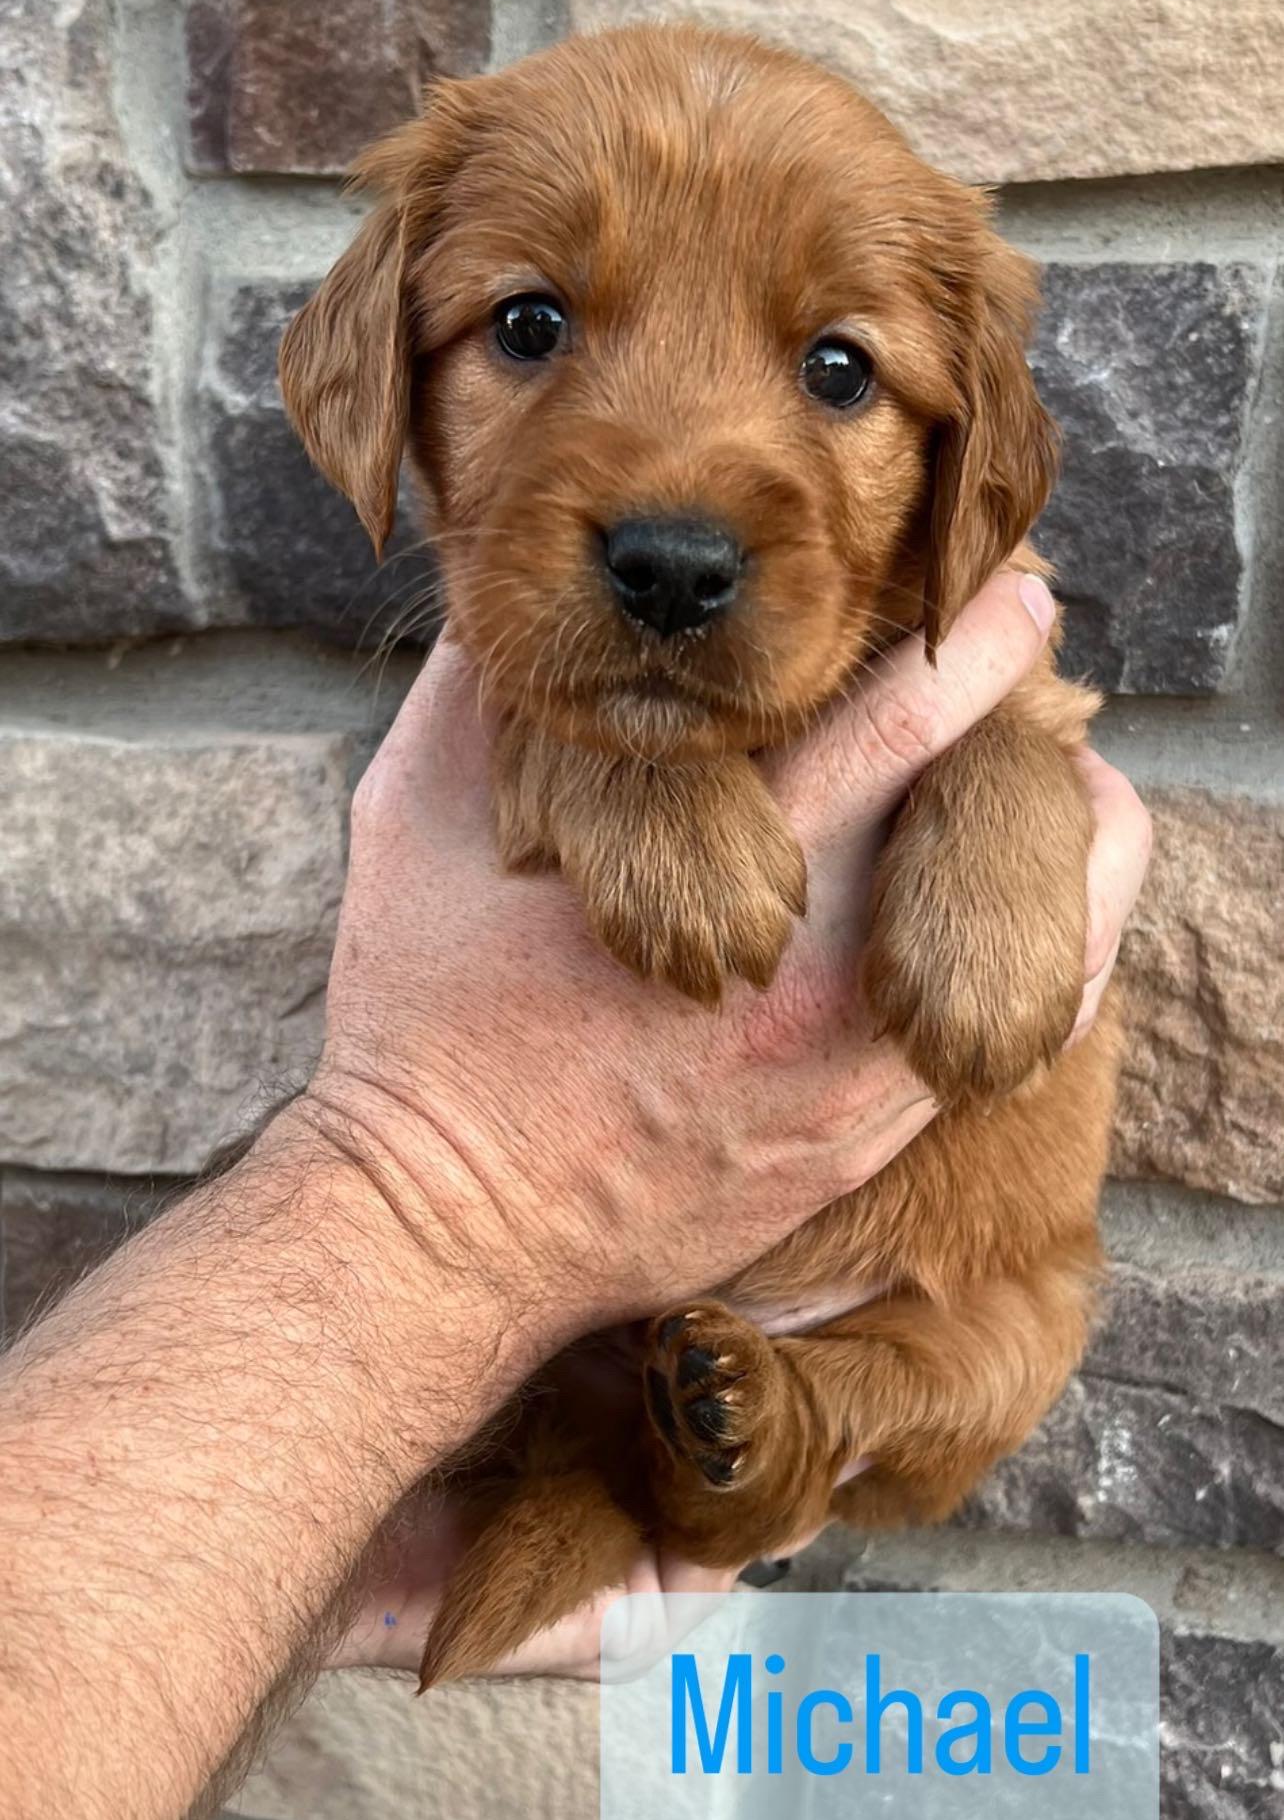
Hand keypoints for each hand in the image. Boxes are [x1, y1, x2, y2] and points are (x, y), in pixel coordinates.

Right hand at [305, 571, 1078, 1373]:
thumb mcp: (415, 822)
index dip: (970, 644)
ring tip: (1067, 777)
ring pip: (1040, 937)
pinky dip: (1049, 957)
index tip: (999, 593)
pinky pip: (1007, 1042)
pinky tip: (1030, 912)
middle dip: (1032, 724)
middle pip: (986, 818)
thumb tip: (521, 587)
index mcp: (711, 863)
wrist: (441, 1233)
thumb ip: (487, 692)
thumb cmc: (421, 1022)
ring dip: (1069, 841)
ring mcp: (851, 1067)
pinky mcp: (861, 1141)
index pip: (898, 720)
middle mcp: (812, 965)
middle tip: (1045, 657)